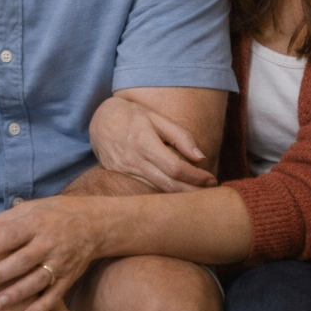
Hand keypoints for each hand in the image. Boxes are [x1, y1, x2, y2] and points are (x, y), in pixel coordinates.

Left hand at [0, 196, 105, 310]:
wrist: (95, 223)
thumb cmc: (54, 214)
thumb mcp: (30, 209)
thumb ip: (4, 221)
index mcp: (37, 222)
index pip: (15, 234)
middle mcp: (49, 241)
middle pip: (23, 259)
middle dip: (1, 273)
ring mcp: (61, 261)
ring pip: (38, 279)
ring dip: (19, 293)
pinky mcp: (69, 277)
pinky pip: (56, 294)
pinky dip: (44, 307)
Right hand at [89, 96, 217, 191]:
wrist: (99, 120)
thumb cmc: (132, 115)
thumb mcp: (156, 117)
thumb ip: (180, 136)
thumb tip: (200, 157)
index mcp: (144, 142)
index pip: (175, 168)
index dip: (196, 177)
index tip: (211, 179)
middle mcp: (132, 160)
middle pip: (168, 185)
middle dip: (192, 192)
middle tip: (211, 193)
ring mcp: (124, 171)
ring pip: (157, 190)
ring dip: (180, 195)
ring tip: (199, 194)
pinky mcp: (119, 177)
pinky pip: (145, 188)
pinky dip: (163, 192)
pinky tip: (178, 191)